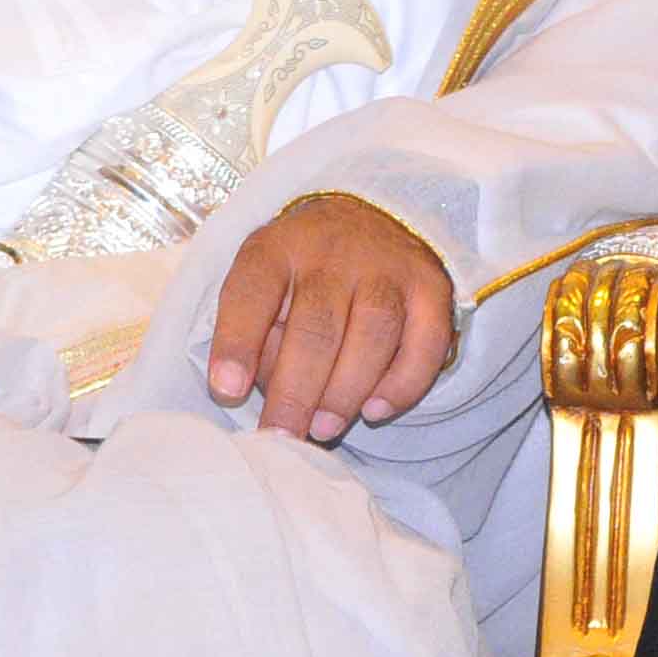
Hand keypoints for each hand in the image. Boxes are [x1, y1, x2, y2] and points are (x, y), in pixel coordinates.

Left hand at [205, 192, 457, 443]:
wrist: (371, 220)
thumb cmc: (302, 275)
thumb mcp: (265, 286)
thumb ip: (257, 335)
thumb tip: (256, 391)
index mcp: (278, 247)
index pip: (252, 290)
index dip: (237, 343)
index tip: (226, 391)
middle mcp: (334, 251)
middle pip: (317, 323)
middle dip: (296, 390)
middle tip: (282, 436)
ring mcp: (389, 266)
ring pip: (374, 331)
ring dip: (347, 389)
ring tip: (323, 428)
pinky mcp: (431, 287)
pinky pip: (427, 341)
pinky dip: (403, 383)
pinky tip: (375, 410)